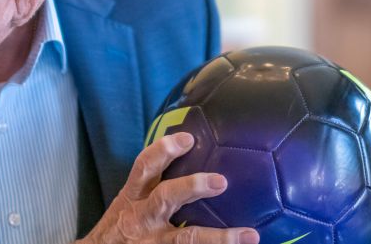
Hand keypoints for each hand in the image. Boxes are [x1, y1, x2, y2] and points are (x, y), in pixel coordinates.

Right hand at [78, 133, 258, 243]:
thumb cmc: (120, 227)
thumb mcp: (128, 203)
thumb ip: (151, 185)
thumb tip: (187, 153)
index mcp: (133, 197)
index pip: (145, 167)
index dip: (164, 150)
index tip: (188, 138)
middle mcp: (142, 217)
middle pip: (166, 198)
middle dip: (192, 187)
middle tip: (221, 181)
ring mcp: (153, 242)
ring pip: (187, 239)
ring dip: (220, 238)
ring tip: (249, 235)